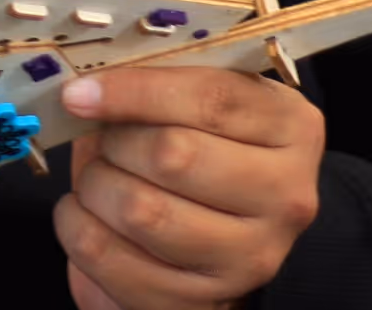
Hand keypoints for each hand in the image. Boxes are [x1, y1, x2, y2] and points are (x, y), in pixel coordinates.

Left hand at [52, 67, 324, 309]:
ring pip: (140, 211)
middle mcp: (287, 196)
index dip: (134, 91)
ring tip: (96, 179)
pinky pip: (113, 261)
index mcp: (292, 126)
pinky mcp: (204, 302)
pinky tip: (88, 216)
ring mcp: (251, 257)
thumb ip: (159, 84)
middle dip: (115, 143)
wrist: (223, 230)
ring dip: (94, 188)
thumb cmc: (204, 146)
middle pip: (173, 156)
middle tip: (101, 141)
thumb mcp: (200, 101)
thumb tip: (86, 89)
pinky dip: (79, 231)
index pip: (210, 99)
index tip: (79, 93)